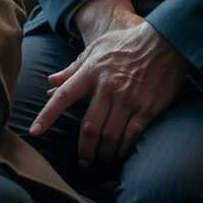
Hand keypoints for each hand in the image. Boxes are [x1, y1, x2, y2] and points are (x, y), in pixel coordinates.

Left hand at [30, 0, 187, 166]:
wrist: (167, 40)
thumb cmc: (128, 43)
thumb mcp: (97, 48)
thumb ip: (73, 68)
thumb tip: (50, 81)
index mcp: (91, 72)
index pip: (63, 96)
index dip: (47, 115)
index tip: (35, 132)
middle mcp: (108, 87)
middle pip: (89, 127)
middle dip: (85, 150)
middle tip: (84, 163)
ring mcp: (128, 99)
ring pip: (110, 135)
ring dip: (104, 152)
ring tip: (103, 159)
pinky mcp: (148, 107)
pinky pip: (132, 134)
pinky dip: (124, 147)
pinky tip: (121, 153)